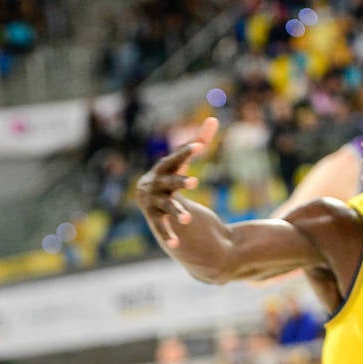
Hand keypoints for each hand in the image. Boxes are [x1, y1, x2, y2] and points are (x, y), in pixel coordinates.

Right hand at [135, 117, 218, 247]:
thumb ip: (198, 141)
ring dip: (177, 212)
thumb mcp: (183, 161)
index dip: (185, 152)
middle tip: (195, 182)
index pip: (174, 159)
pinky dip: (168, 236)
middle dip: (180, 182)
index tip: (200, 147)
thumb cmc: (170, 177)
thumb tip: (213, 119)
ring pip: (167, 208)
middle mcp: (154, 185)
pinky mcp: (155, 220)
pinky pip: (162, 228)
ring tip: (189, 219)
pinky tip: (177, 244)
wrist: (149, 202)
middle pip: (169, 183)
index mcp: (162, 169)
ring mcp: (153, 203)